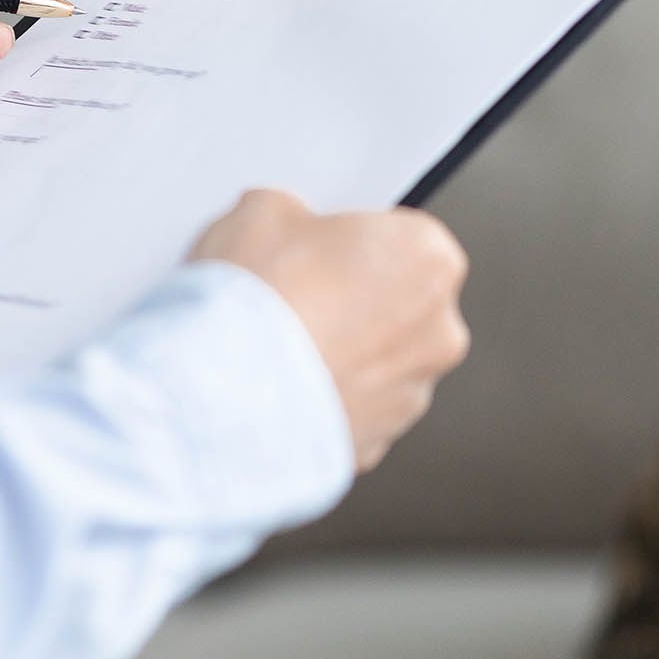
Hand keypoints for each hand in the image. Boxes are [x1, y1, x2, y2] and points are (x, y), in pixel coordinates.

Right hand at [196, 191, 470, 470]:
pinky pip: (353, 412)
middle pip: (400, 303)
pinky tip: (278, 388)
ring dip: (343, 356)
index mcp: (430, 259)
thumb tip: (281, 225)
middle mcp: (439, 332)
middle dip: (355, 301)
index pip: (403, 237)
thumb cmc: (254, 303)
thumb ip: (293, 213)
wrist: (219, 396)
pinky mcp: (377, 446)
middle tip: (296, 296)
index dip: (353, 242)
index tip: (319, 250)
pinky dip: (323, 403)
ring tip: (280, 348)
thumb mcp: (261, 212)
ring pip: (380, 365)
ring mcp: (411, 395)